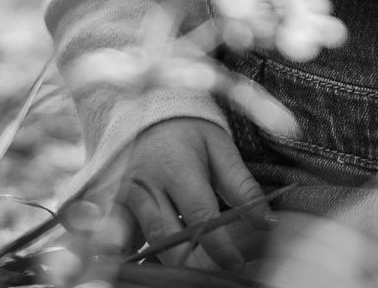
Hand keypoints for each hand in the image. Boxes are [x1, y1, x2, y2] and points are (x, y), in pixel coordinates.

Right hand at [108, 117, 271, 270]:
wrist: (140, 108)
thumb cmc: (187, 131)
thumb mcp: (219, 148)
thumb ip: (242, 186)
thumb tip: (268, 223)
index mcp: (176, 167)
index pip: (200, 216)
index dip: (219, 246)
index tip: (237, 264)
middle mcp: (145, 184)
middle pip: (169, 238)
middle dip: (195, 263)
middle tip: (214, 277)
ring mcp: (122, 196)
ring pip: (144, 243)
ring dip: (167, 264)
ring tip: (189, 276)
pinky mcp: (109, 205)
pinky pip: (118, 241)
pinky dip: (134, 258)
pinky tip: (149, 268)